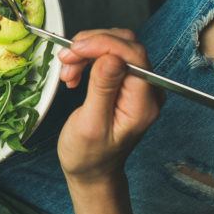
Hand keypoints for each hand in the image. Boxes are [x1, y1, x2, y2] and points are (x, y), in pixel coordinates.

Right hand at [57, 29, 162, 184]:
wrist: (92, 169)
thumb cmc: (89, 155)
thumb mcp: (91, 124)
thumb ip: (103, 89)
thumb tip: (112, 58)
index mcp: (143, 103)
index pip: (133, 55)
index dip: (103, 44)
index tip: (74, 50)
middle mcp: (147, 90)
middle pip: (125, 45)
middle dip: (91, 45)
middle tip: (66, 60)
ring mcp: (138, 84)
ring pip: (115, 46)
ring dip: (86, 51)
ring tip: (67, 71)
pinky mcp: (126, 81)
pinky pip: (109, 55)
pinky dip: (88, 57)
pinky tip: (74, 72)